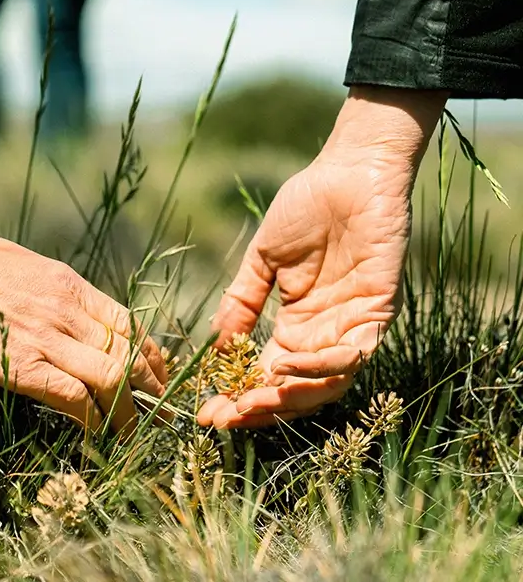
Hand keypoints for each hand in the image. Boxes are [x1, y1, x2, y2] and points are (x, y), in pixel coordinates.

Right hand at [0, 229, 167, 435]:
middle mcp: (67, 311)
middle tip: (160, 415)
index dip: (150, 356)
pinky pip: (72, 397)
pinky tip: (99, 434)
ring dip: (129, 412)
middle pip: (129, 354)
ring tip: (136, 435)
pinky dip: (93, 418)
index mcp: (69, 285)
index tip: (157, 377)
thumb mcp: (24, 263)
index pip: (128, 324)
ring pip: (110, 378)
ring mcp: (46, 338)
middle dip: (151, 390)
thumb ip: (53, 289)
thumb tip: (71, 310)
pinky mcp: (21, 365)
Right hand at [197, 86, 446, 428]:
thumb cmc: (306, 208)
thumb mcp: (262, 261)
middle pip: (296, 392)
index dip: (238, 398)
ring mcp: (352, 326)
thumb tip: (220, 350)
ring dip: (291, 397)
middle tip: (228, 414)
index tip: (207, 412)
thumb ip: (242, 303)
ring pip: (327, 385)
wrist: (349, 173)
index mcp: (295, 326)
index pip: (266, 376)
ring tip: (256, 396)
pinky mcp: (378, 311)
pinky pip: (355, 355)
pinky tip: (289, 362)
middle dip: (261, 409)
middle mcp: (324, 335)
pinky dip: (323, 366)